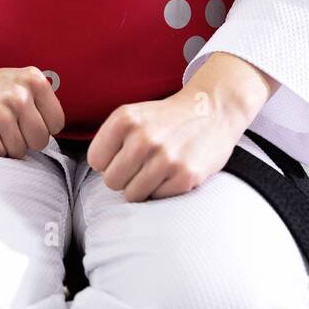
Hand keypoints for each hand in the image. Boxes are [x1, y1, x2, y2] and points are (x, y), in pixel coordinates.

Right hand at [0, 51, 64, 157]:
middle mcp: (19, 94)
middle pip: (40, 140)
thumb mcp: (20, 81)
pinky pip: (0, 154)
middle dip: (26, 140)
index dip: (42, 127)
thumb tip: (54, 133)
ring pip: (20, 151)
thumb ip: (42, 101)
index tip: (26, 120)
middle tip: (9, 127)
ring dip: (7, 145)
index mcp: (34, 80)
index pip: (56, 123)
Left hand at [86, 53, 275, 201]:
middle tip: (141, 164)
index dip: (108, 161)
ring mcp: (165, 158)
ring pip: (132, 195)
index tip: (123, 154)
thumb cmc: (166, 118)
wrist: (213, 109)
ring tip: (156, 169)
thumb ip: (110, 139)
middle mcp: (143, 138)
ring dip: (142, 186)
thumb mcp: (133, 115)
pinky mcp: (185, 176)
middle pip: (111, 181)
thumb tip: (96, 172)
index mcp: (124, 119)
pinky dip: (163, 190)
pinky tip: (173, 172)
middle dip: (124, 177)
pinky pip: (157, 198)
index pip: (95, 161)